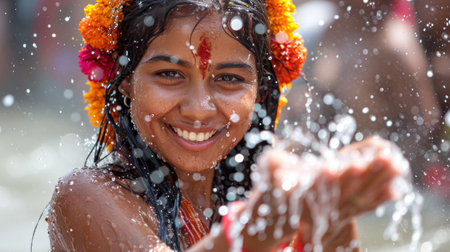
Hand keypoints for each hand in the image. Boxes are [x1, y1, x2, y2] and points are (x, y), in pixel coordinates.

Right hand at [237, 136, 408, 250]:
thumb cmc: (275, 184)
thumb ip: (273, 166)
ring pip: (361, 196)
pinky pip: (366, 207)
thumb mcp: (268, 170)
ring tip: (398, 165)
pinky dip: (381, 199)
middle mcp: (323, 204)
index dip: (339, 174)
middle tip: (385, 158)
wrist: (283, 213)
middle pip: (348, 188)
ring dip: (380, 182)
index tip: (354, 164)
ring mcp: (336, 210)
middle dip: (367, 173)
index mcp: (305, 191)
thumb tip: (279, 172)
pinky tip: (397, 190)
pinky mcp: (345, 212)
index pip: (323, 183)